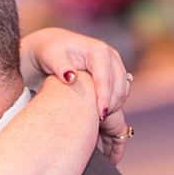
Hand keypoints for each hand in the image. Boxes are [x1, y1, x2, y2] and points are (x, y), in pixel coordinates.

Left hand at [19, 27, 131, 163]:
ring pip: (123, 93)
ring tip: (98, 124)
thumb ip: (60, 66)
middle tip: (97, 125)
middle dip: (111, 106)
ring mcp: (115, 67)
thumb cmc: (51, 53)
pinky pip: (120, 95)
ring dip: (115, 109)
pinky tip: (100, 120)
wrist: (54, 50)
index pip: (106, 78)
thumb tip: (70, 77)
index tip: (100, 116)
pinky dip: (114, 108)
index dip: (104, 97)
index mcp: (98, 51)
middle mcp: (111, 58)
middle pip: (119, 86)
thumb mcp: (51, 57)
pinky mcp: (115, 77)